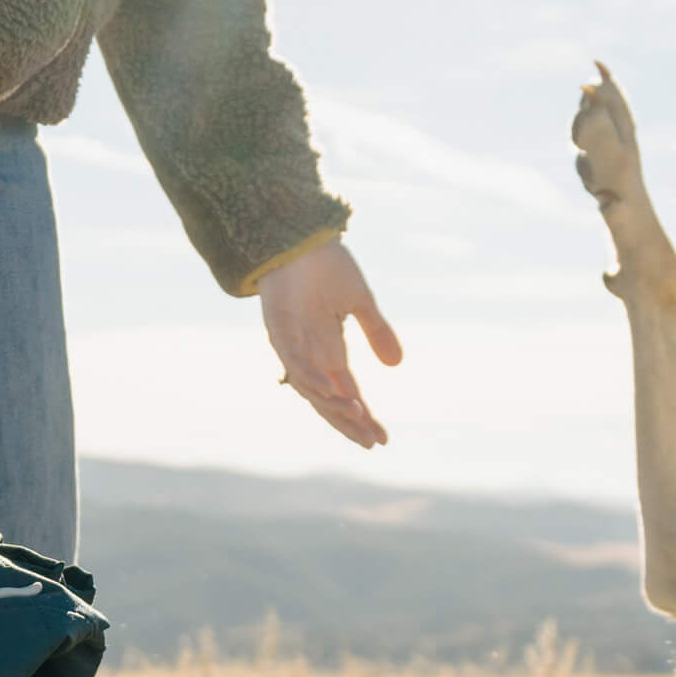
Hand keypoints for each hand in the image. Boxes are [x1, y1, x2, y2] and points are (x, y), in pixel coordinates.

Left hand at [258, 241, 400, 449]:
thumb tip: (397, 364)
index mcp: (329, 350)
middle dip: (349, 422)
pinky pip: (294, 361)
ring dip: (334, 405)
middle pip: (329, 401)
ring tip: (358, 416)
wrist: (299, 235)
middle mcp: (310, 354)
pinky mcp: (278, 329)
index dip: (364, 417)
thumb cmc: (325, 265)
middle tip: (371, 442)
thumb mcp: (360, 301)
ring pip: (311, 388)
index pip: (348, 394)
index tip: (383, 438)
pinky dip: (311, 378)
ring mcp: (292, 344)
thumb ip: (376, 331)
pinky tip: (330, 391)